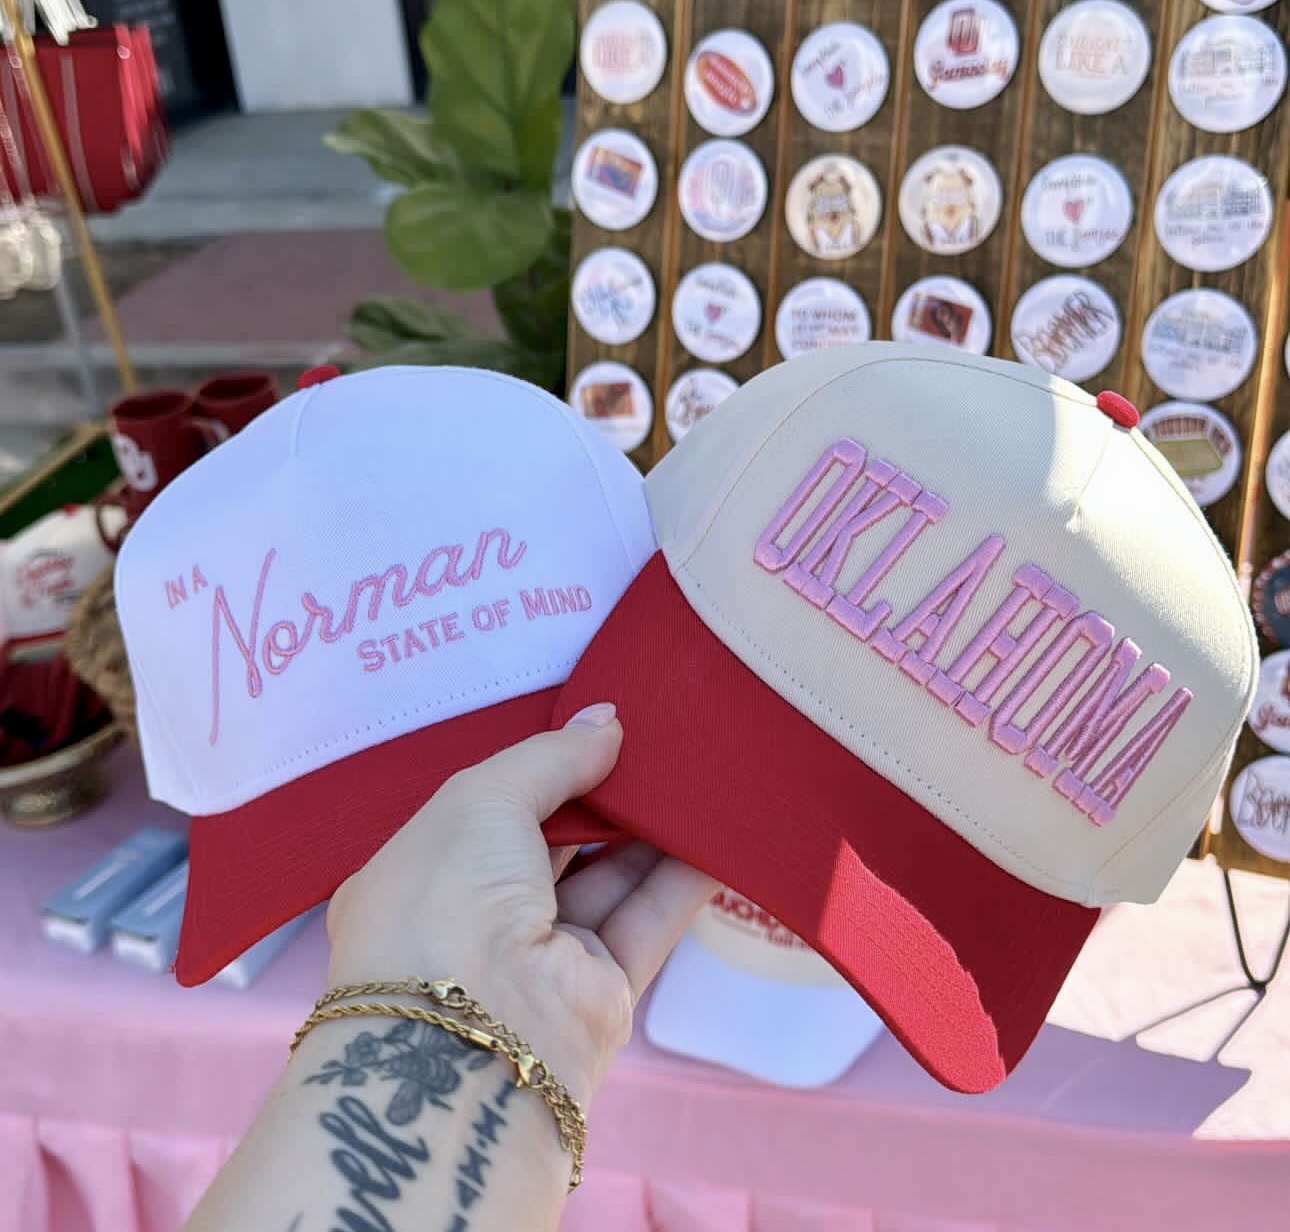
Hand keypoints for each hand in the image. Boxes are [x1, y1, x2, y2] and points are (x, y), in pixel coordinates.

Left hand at [324, 704, 718, 1104]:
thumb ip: (549, 758)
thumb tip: (606, 722)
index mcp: (422, 874)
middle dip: (603, 794)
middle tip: (658, 743)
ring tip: (697, 773)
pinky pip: (647, 918)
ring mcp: (539, 959)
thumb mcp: (480, 798)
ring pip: (608, 878)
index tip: (596, 730)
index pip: (488, 810)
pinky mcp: (601, 992)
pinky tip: (717, 831)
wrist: (467, 1043)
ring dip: (652, 829)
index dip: (541, 768)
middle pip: (554, 842)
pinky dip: (684, 876)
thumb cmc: (445, 897)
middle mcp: (476, 920)